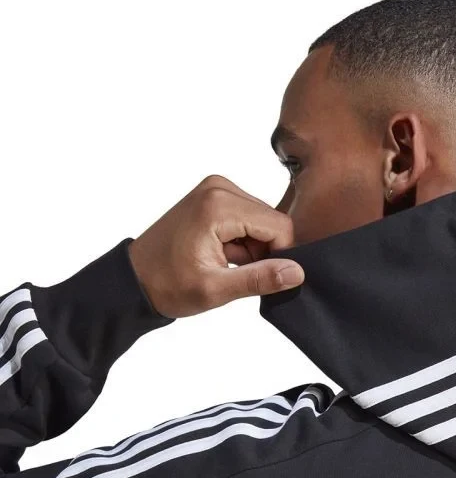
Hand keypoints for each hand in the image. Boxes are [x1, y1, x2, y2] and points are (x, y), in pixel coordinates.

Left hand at [127, 174, 304, 318]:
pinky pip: (248, 218)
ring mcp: (216, 189)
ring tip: (228, 265)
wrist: (135, 279)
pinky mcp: (215, 197)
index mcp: (219, 205)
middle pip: (272, 221)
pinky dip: (244, 241)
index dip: (281, 256)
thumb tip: (297, 273)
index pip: (279, 226)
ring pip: (262, 221)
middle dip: (266, 252)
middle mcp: (219, 187)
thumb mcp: (215, 289)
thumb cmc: (167, 284)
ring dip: (254, 248)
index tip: (263, 277)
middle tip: (239, 273)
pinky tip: (225, 256)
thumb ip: (259, 279)